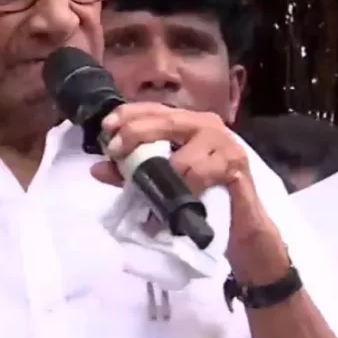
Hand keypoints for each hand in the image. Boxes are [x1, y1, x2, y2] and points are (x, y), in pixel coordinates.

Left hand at [90, 102, 288, 281]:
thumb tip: (97, 168)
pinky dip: (187, 190)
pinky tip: (183, 203)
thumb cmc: (200, 199)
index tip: (106, 128)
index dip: (128, 114)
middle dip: (136, 134)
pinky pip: (201, 174)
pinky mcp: (236, 163)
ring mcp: (223, 142)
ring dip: (164, 178)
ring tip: (157, 198)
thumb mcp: (160, 184)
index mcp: (186, 124)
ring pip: (181, 156)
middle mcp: (206, 125)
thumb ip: (130, 173)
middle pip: (166, 120)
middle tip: (116, 153)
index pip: (154, 108)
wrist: (240, 228)